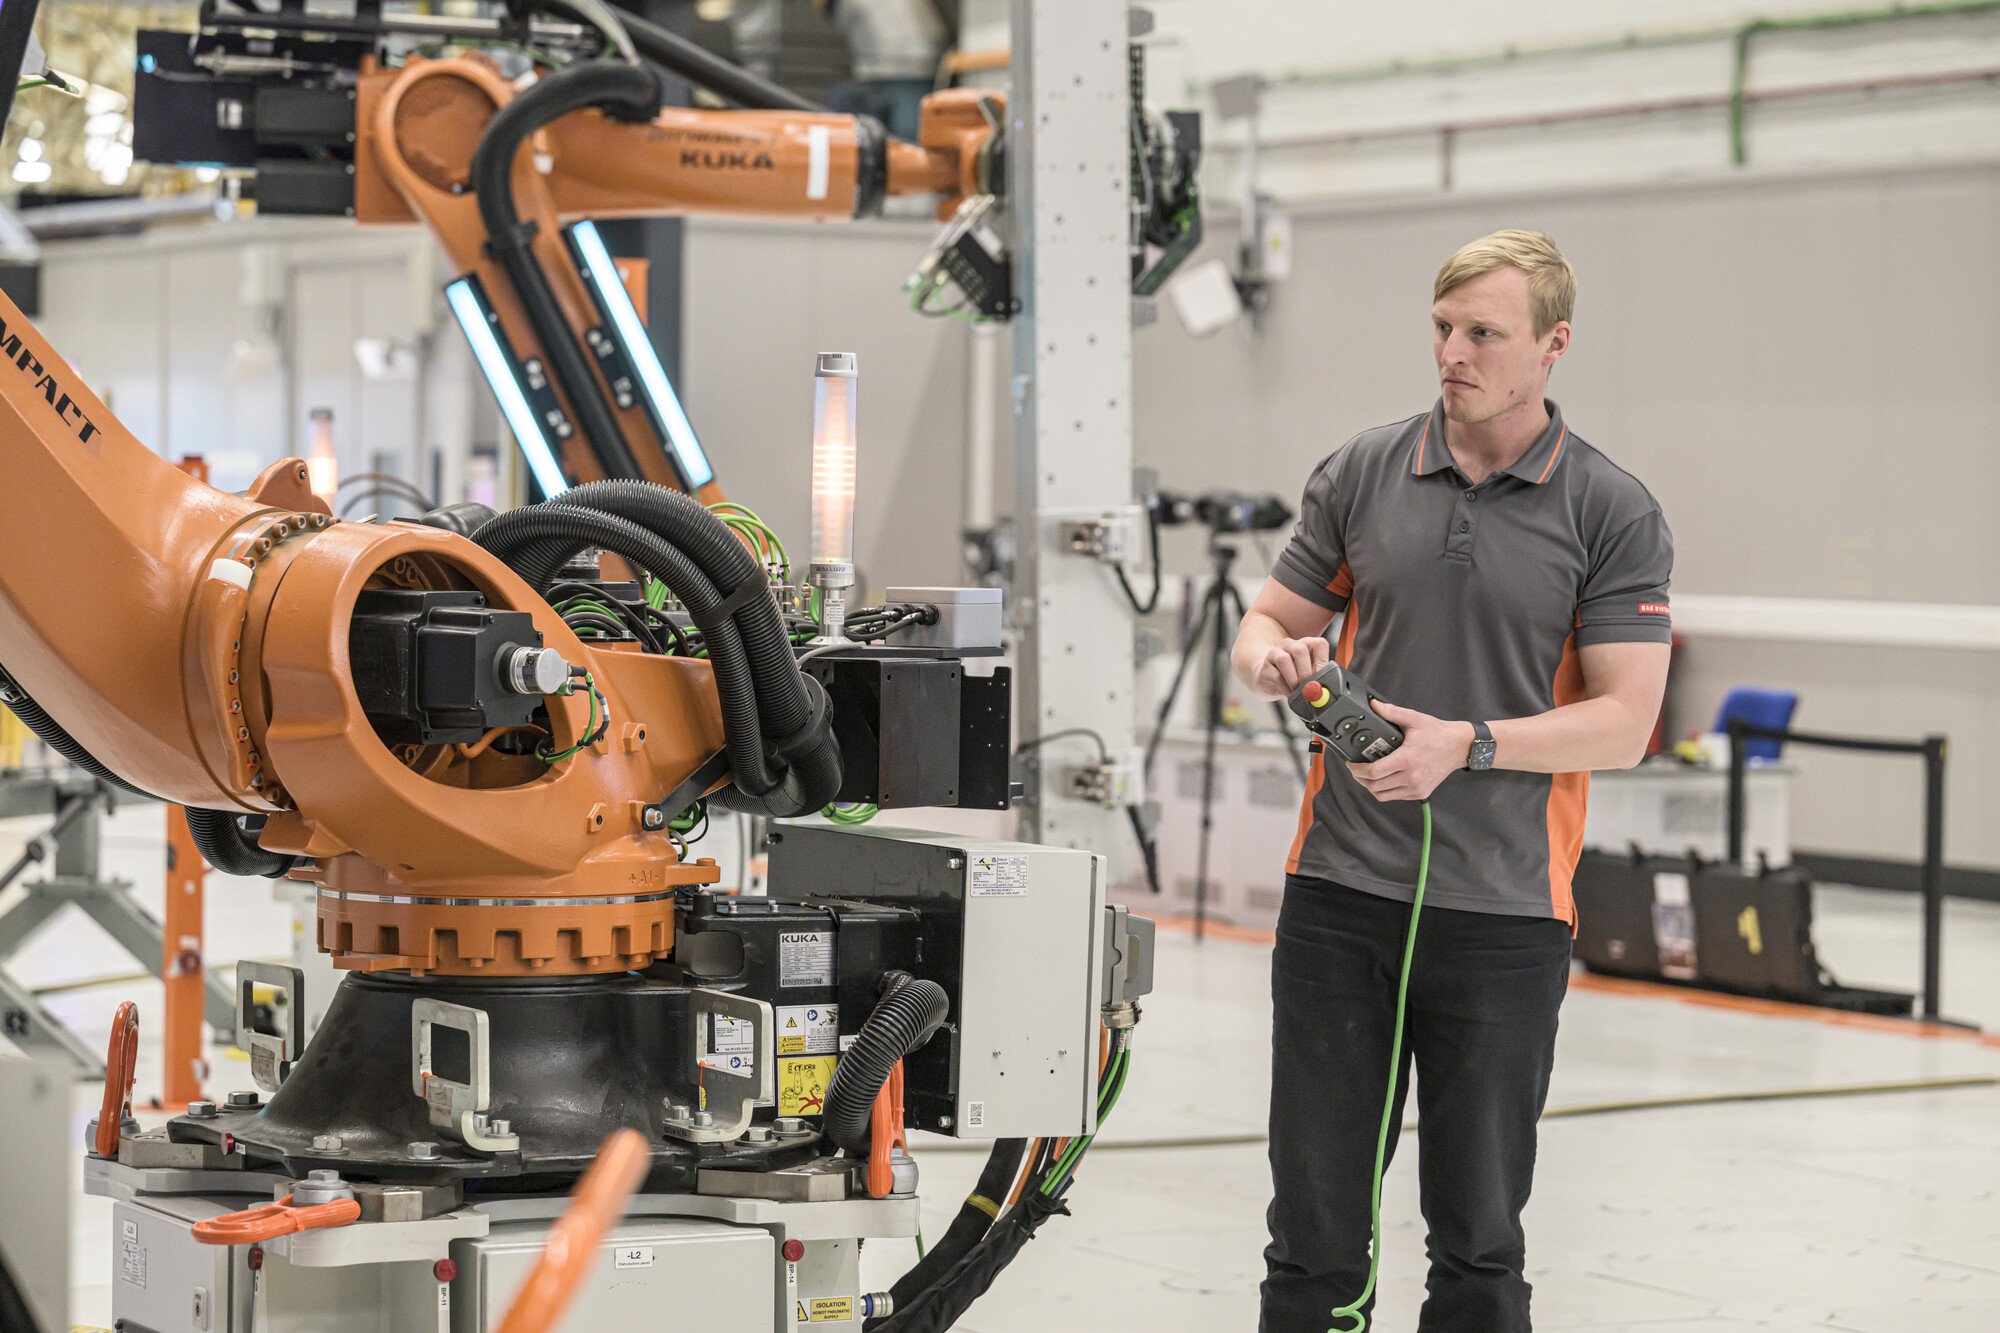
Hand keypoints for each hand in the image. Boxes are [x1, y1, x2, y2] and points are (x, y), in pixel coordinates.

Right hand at [1247, 636, 1329, 698]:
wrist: (1268, 680)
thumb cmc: (1293, 677)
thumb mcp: (1308, 674)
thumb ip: (1317, 677)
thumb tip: (1323, 689)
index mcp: (1306, 644)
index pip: (1318, 644)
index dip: (1322, 662)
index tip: (1321, 678)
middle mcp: (1290, 644)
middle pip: (1300, 650)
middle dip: (1306, 673)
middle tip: (1308, 688)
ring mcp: (1275, 653)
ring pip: (1284, 659)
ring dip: (1293, 679)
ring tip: (1297, 691)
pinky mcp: (1264, 666)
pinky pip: (1275, 675)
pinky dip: (1285, 687)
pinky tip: (1289, 694)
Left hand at [1346, 702, 1473, 801]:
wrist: (1459, 747)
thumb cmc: (1438, 733)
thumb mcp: (1414, 719)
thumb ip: (1392, 713)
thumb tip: (1374, 705)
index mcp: (1407, 759)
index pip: (1374, 772)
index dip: (1357, 770)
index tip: (1351, 764)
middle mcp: (1411, 777)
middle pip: (1374, 786)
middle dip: (1360, 778)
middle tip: (1356, 769)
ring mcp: (1416, 787)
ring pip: (1383, 795)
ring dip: (1370, 787)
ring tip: (1367, 775)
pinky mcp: (1421, 793)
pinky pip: (1395, 797)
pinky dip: (1385, 791)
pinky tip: (1383, 779)